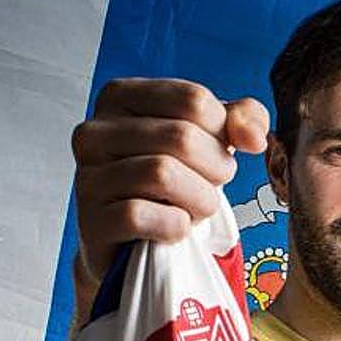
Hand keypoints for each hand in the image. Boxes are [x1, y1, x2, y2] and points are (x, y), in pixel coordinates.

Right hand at [71, 78, 268, 283]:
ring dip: (199, 200)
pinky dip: (174, 226)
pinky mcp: (91, 221)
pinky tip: (175, 229)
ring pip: (162, 174)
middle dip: (215, 170)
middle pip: (181, 137)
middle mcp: (94, 132)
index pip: (193, 100)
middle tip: (212, 189)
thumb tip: (254, 137)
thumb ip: (238, 120)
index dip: (223, 133)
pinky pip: (140, 215)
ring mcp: (87, 177)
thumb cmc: (170, 185)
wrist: (134, 243)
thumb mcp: (206, 140)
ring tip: (197, 210)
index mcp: (120, 98)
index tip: (218, 154)